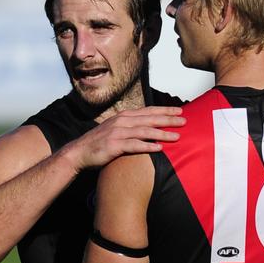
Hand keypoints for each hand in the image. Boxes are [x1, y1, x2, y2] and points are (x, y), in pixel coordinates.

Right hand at [62, 106, 185, 170]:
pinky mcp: (113, 146)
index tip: (180, 111)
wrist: (79, 152)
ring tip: (177, 136)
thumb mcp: (116, 130)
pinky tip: (159, 148)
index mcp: (124, 116)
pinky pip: (134, 145)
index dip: (165, 110)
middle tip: (185, 121)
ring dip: (162, 133)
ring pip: (144, 131)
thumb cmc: (100, 143)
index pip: (148, 111)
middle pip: (150, 119)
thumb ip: (131, 126)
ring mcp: (117, 133)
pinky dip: (147, 146)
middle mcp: (122, 122)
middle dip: (168, 119)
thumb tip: (149, 127)